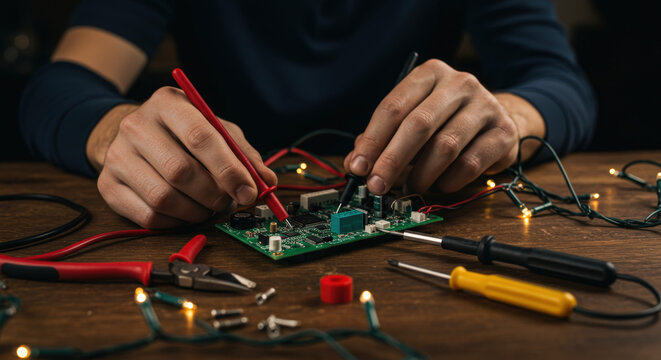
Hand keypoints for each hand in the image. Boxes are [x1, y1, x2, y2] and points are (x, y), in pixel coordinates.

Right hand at [89, 86, 275, 228]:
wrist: (133, 136)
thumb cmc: (183, 134)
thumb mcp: (217, 131)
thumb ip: (243, 154)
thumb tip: (266, 182)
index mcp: (168, 104)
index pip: (201, 137)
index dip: (229, 170)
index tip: (248, 192)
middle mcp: (136, 126)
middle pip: (181, 171)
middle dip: (214, 194)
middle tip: (227, 201)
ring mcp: (117, 156)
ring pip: (164, 198)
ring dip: (196, 211)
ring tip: (207, 206)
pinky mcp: (108, 185)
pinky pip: (148, 217)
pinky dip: (175, 222)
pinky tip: (184, 211)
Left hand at [344, 59, 544, 194]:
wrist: (497, 119)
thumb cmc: (445, 121)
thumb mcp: (412, 120)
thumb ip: (382, 140)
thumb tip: (354, 165)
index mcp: (429, 74)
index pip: (393, 107)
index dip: (372, 140)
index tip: (357, 167)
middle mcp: (459, 83)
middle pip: (418, 125)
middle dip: (392, 160)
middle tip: (377, 185)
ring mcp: (486, 105)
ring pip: (445, 146)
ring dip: (420, 175)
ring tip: (409, 189)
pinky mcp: (504, 132)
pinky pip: (470, 163)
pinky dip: (448, 181)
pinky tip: (438, 186)